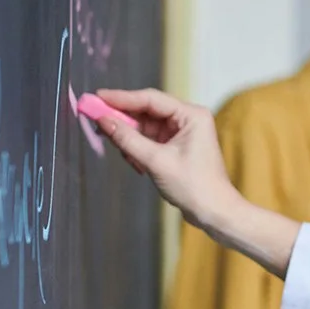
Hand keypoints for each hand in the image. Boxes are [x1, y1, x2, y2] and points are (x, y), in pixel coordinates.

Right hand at [90, 87, 298, 276]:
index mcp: (191, 115)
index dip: (121, 98)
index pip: (150, 99)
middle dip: (122, 120)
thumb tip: (103, 120)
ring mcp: (181, 133)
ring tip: (126, 155)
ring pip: (144, 127)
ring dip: (130, 139)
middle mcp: (188, 119)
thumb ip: (127, 139)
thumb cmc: (194, 186)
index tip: (97, 97)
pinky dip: (137, 149)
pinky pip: (149, 140)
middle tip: (95, 120)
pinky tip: (135, 163)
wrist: (214, 212)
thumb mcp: (156, 161)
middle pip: (145, 111)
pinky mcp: (175, 146)